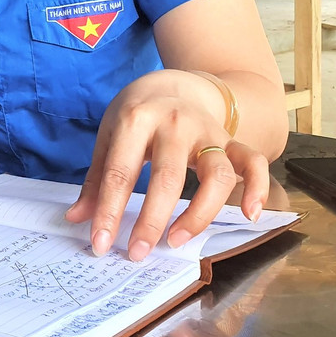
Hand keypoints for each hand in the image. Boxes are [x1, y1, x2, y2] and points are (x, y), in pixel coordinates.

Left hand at [66, 70, 269, 258]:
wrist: (172, 84)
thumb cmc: (136, 115)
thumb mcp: (108, 135)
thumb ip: (96, 178)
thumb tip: (77, 218)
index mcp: (136, 120)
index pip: (120, 172)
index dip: (109, 210)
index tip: (100, 243)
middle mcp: (175, 124)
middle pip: (168, 177)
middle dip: (151, 220)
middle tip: (137, 252)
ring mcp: (208, 132)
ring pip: (217, 175)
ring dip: (200, 213)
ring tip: (177, 240)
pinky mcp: (232, 140)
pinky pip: (254, 162)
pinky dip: (258, 187)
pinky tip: (250, 215)